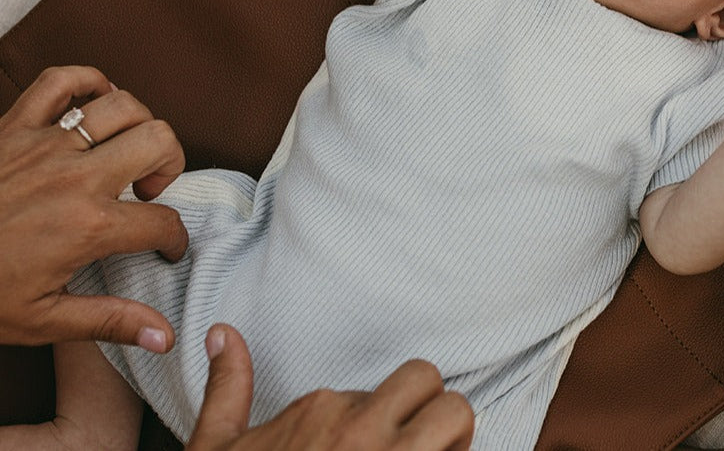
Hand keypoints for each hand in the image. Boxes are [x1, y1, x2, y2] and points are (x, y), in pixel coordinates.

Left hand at [0, 66, 186, 349]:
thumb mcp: (42, 321)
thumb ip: (110, 321)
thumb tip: (164, 336)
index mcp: (88, 227)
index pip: (162, 222)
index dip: (173, 238)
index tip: (165, 245)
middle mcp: (75, 177)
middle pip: (159, 141)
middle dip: (171, 163)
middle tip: (151, 190)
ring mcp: (45, 145)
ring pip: (124, 105)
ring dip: (140, 125)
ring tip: (128, 150)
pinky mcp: (15, 126)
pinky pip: (62, 80)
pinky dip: (87, 82)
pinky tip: (94, 104)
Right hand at [187, 325, 474, 449]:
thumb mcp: (216, 449)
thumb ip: (227, 390)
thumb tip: (222, 333)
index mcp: (321, 412)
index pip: (382, 384)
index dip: (386, 416)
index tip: (367, 448)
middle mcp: (359, 431)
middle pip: (430, 381)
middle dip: (432, 409)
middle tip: (422, 444)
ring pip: (457, 414)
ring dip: (453, 438)